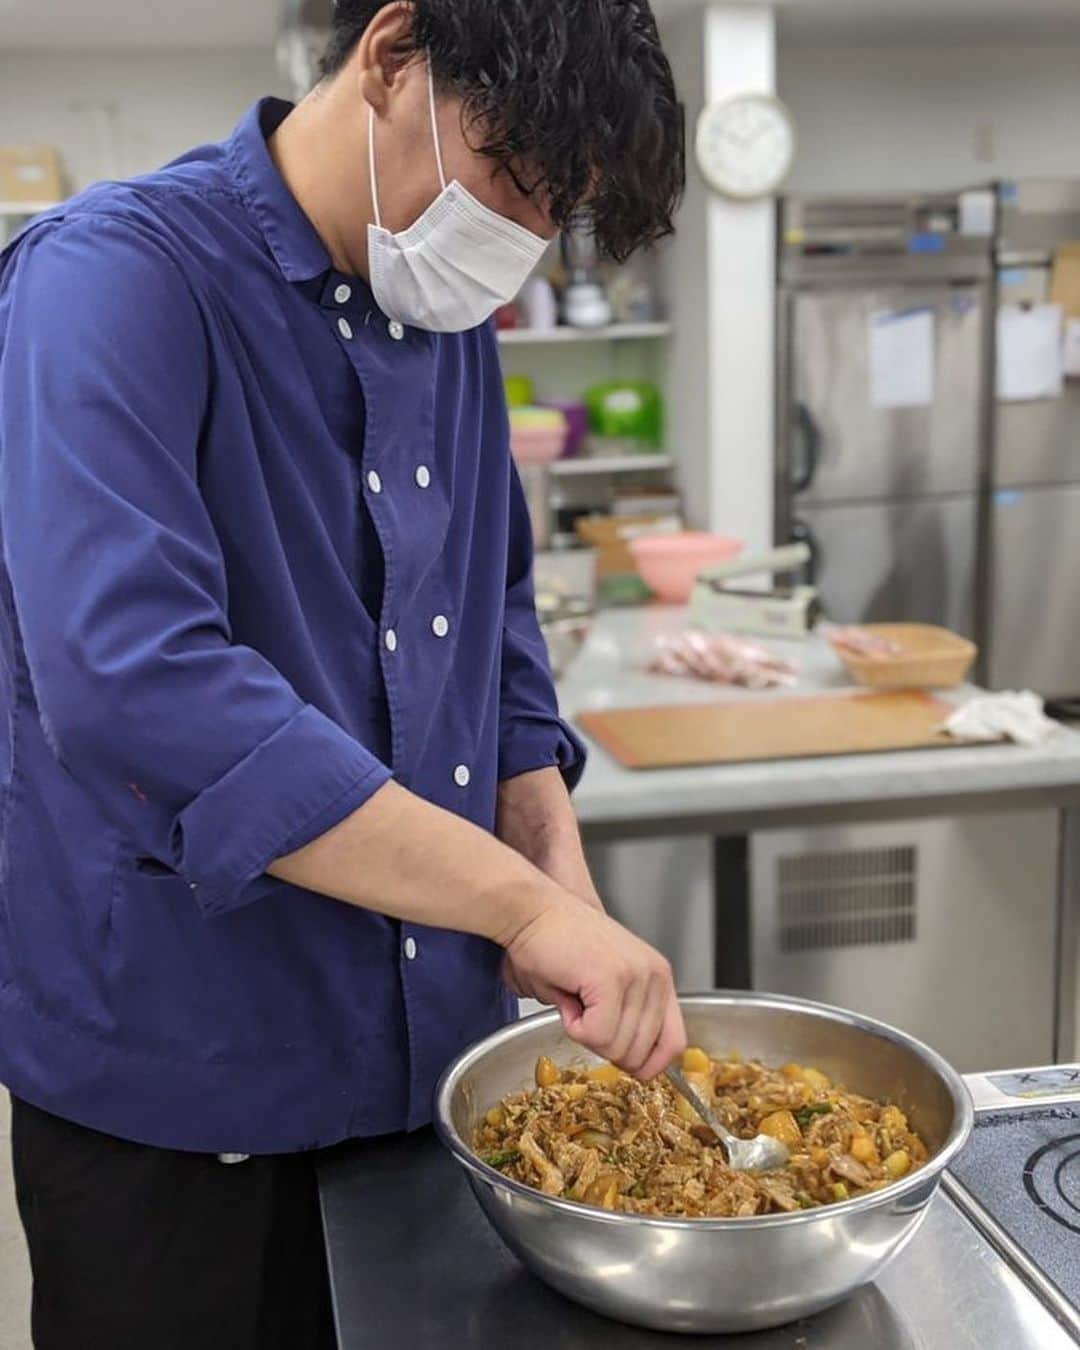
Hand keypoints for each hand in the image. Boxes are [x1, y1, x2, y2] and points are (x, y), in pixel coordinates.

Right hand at [503, 896, 685, 1081]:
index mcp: (659, 976)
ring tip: (574, 998)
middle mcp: (655, 975)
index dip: (648, 1065)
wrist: (532, 911)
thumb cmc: (558, 945)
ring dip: (585, 1034)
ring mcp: (636, 976)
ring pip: (616, 1047)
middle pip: (641, 1053)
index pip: (675, 1043)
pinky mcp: (610, 979)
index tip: (625, 1066)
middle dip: (604, 1047)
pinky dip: (573, 1026)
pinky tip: (567, 997)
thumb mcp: (606, 983)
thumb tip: (634, 1063)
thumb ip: (627, 1017)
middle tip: (583, 1016)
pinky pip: (595, 1034)